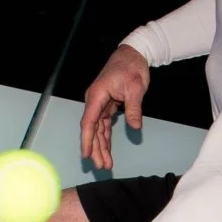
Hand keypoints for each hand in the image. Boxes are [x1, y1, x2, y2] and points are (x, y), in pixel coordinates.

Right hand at [79, 45, 149, 170]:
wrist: (133, 55)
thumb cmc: (132, 68)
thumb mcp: (135, 88)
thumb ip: (133, 108)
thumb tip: (135, 127)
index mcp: (97, 95)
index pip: (88, 121)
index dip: (86, 140)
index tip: (86, 154)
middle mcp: (95, 101)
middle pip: (92, 129)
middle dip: (95, 149)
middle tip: (100, 166)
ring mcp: (100, 104)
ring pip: (97, 130)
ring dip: (100, 146)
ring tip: (105, 164)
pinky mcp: (107, 106)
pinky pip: (104, 126)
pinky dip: (105, 138)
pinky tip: (107, 151)